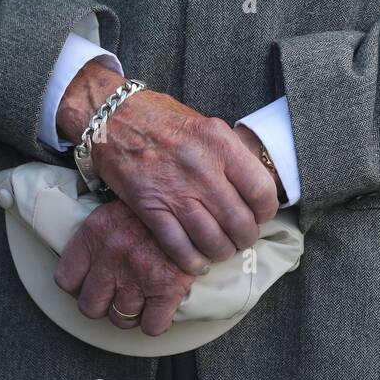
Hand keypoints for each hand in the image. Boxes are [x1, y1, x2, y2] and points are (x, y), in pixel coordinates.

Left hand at [53, 197, 195, 336]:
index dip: (79, 287)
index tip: (90, 284)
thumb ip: (101, 232)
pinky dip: (156, 322)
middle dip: (104, 304)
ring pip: (120, 318)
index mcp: (94, 233)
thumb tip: (92, 257)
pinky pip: (151, 326)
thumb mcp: (119, 206)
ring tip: (142, 298)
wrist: (192, 200)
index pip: (66, 279)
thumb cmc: (157, 200)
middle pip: (90, 306)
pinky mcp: (165, 289)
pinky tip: (160, 308)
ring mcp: (136, 275)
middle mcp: (110, 256)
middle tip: (117, 294)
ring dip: (131, 313)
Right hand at [57, 63, 278, 274]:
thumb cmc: (162, 119)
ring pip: (213, 240)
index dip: (266, 211)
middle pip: (239, 221)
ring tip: (221, 250)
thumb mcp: (205, 125)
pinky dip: (192, 261)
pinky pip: (180, 247)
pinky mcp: (150, 207)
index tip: (261, 215)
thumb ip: (229, 155)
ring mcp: (175, 190)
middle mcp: (202, 168)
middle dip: (245, 238)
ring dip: (221, 252)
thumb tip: (253, 187)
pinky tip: (197, 262)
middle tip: (241, 238)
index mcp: (220, 142)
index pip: (261, 189)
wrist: (114, 118)